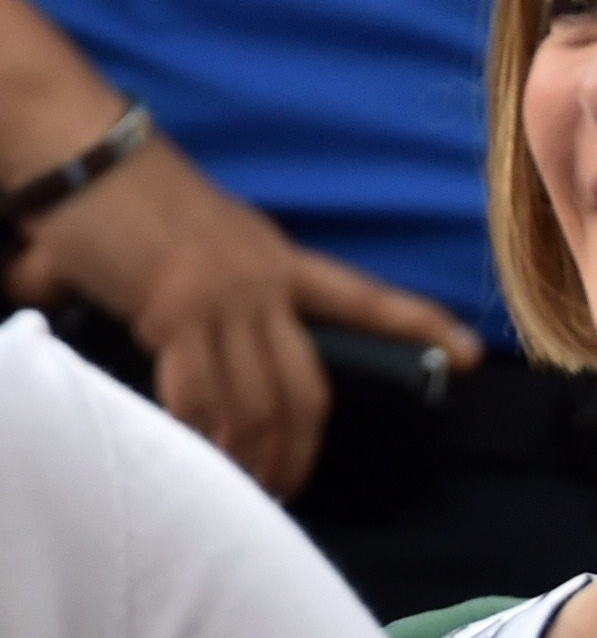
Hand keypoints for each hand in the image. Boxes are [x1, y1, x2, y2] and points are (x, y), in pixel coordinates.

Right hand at [7, 133, 480, 495]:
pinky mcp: (174, 311)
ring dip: (248, 454)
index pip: (364, 297)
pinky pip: (197, 393)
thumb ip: (213, 288)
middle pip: (307, 386)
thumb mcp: (201, 236)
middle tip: (285, 485)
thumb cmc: (130, 194)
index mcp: (280, 259)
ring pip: (257, 401)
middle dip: (298, 447)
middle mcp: (264, 282)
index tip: (471, 356)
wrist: (85, 152)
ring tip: (237, 485)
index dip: (419, 327)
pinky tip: (194, 455)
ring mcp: (223, 298)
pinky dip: (198, 431)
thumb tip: (189, 333)